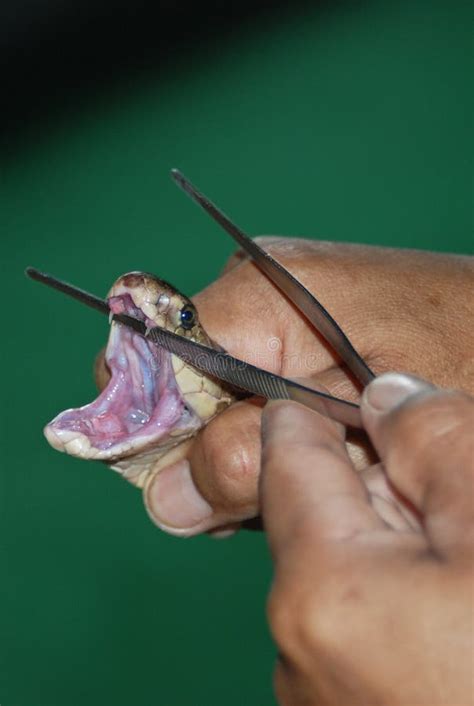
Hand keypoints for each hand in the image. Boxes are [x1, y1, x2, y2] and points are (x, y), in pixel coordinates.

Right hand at [97, 239, 472, 534]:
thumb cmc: (460, 356)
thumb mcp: (349, 425)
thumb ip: (252, 455)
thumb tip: (162, 497)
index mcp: (259, 289)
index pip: (154, 353)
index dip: (158, 424)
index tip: (192, 482)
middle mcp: (254, 287)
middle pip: (179, 381)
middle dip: (206, 449)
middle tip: (259, 491)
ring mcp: (274, 306)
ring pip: (212, 395)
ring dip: (241, 449)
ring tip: (302, 471)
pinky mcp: (294, 329)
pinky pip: (247, 389)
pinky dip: (265, 433)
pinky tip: (309, 454)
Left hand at [262, 373, 473, 705]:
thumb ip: (435, 437)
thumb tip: (385, 395)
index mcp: (320, 593)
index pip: (288, 455)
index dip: (318, 409)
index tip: (355, 389)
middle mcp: (300, 654)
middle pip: (322, 519)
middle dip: (379, 484)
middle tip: (449, 487)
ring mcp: (328, 701)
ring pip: (351, 575)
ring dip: (405, 544)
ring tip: (462, 552)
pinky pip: (367, 629)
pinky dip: (410, 598)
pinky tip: (459, 607)